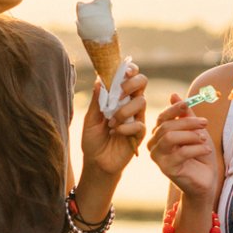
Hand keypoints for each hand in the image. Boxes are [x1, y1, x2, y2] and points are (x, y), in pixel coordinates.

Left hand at [80, 63, 147, 178]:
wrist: (97, 163)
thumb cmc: (93, 139)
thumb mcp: (90, 118)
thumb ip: (97, 100)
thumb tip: (99, 80)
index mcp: (118, 97)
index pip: (129, 76)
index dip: (129, 69)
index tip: (123, 71)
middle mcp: (130, 104)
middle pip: (142, 82)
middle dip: (130, 84)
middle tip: (118, 94)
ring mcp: (137, 117)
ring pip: (141, 102)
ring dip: (123, 111)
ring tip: (111, 123)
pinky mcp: (140, 133)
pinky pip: (139, 124)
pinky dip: (125, 127)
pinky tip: (116, 133)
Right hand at [147, 93, 218, 200]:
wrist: (206, 179)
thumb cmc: (199, 154)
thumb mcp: (195, 130)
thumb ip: (185, 115)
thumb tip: (174, 95)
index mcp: (159, 134)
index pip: (162, 117)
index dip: (174, 109)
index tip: (187, 103)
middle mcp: (154, 145)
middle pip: (167, 126)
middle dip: (188, 122)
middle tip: (205, 123)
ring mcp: (158, 158)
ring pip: (170, 137)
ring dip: (191, 135)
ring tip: (204, 139)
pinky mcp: (166, 169)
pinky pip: (181, 153)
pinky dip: (197, 149)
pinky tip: (206, 150)